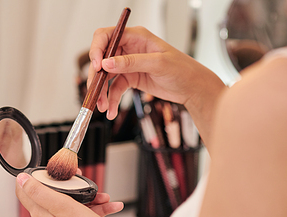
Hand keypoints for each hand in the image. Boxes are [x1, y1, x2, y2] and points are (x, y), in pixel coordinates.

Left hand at [15, 172, 123, 216]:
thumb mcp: (62, 206)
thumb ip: (40, 192)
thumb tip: (21, 180)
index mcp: (39, 214)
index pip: (26, 191)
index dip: (37, 177)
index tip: (51, 172)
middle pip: (52, 196)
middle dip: (70, 188)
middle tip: (83, 183)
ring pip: (68, 205)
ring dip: (87, 199)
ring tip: (103, 198)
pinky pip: (78, 216)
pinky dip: (93, 210)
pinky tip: (109, 208)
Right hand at [88, 26, 224, 121]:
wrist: (192, 88)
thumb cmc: (182, 69)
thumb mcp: (157, 63)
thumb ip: (130, 62)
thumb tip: (107, 63)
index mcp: (136, 36)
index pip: (106, 37)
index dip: (97, 50)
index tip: (96, 66)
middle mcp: (129, 48)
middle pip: (102, 60)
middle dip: (96, 77)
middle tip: (95, 93)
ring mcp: (128, 64)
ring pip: (106, 77)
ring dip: (101, 92)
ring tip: (102, 106)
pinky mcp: (130, 78)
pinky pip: (115, 89)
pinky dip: (111, 100)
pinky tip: (111, 110)